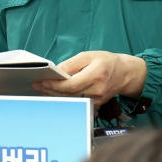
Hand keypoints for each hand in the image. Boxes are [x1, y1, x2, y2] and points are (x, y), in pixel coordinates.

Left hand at [32, 51, 146, 104]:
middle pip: (69, 95)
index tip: (42, 81)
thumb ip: (71, 64)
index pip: (72, 85)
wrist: (125, 73)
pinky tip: (53, 94)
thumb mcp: (88, 56)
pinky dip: (64, 98)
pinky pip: (76, 103)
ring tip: (41, 89)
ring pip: (71, 100)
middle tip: (36, 85)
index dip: (55, 85)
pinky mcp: (96, 105)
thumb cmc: (106, 61)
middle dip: (50, 90)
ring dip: (55, 95)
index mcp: (96, 74)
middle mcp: (97, 90)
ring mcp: (97, 100)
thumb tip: (56, 71)